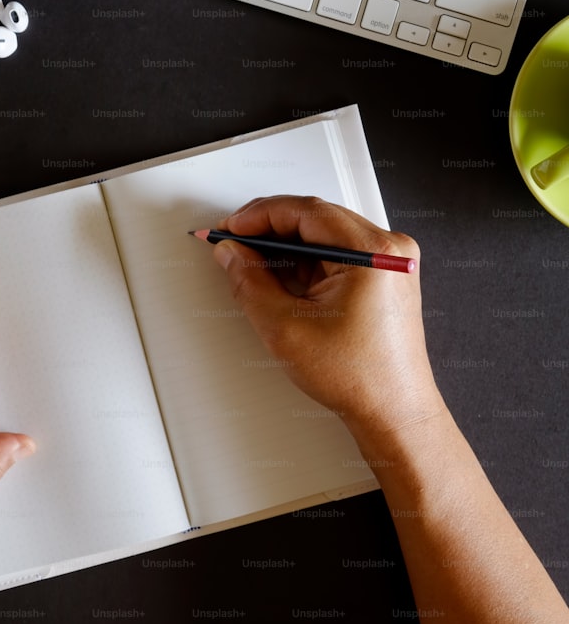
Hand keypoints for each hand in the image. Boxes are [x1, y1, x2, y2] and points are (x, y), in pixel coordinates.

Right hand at [212, 196, 443, 433]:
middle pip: (315, 219)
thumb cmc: (360, 377)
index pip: (306, 212)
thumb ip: (250, 282)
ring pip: (322, 236)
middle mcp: (388, 250)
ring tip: (250, 265)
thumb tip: (232, 255)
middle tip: (233, 244)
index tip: (230, 228)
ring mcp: (388, 262)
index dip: (259, 216)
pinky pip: (334, 255)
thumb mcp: (286, 328)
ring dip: (284, 247)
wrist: (393, 411)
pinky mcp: (382, 277)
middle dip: (268, 230)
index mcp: (374, 252)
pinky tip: (278, 277)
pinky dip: (303, 262)